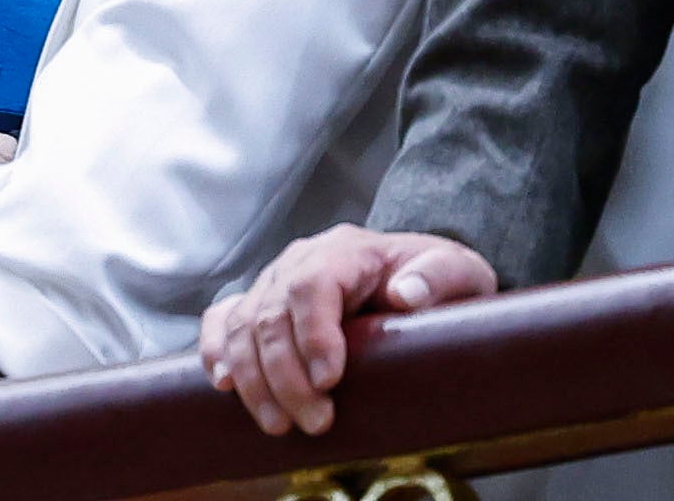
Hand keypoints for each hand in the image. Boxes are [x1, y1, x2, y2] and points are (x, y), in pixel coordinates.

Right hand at [197, 224, 495, 436]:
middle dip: (286, 376)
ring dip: (253, 379)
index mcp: (345, 250)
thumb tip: (407, 294)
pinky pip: (224, 319)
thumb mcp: (456, 271)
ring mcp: (274, 282)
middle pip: (272, 313)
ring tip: (279, 424)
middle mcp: (300, 260)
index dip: (312, 332)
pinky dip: (216, 349)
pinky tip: (223, 383)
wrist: (419, 276)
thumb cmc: (436, 278)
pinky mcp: (261, 304)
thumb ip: (438, 276)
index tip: (330, 381)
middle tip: (316, 422)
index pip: (311, 283)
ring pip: (242, 325)